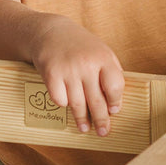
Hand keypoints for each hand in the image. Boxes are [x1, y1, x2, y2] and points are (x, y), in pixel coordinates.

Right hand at [32, 16, 124, 136]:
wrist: (50, 32)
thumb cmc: (80, 45)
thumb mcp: (101, 51)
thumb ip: (110, 73)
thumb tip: (115, 103)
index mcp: (103, 57)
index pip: (115, 86)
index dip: (115, 102)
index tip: (114, 111)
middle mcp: (86, 64)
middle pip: (97, 100)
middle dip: (101, 120)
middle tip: (103, 132)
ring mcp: (68, 69)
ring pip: (77, 104)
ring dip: (81, 119)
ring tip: (84, 128)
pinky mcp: (51, 74)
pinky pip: (59, 99)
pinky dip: (63, 104)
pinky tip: (66, 105)